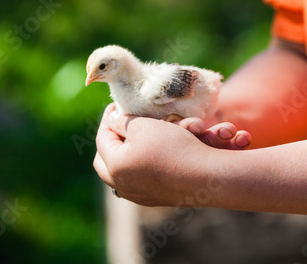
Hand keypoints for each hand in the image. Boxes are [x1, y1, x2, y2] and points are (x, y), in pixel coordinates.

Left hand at [93, 104, 250, 205]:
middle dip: (110, 140)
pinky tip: (147, 156)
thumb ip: (123, 123)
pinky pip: (137, 182)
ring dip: (123, 154)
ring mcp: (138, 195)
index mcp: (115, 165)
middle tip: (118, 125)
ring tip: (131, 139)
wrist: (205, 176)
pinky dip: (138, 167)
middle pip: (104, 161)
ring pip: (120, 173)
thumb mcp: (144, 126)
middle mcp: (122, 185)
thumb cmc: (173, 147)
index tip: (116, 106)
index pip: (102, 138)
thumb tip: (113, 122)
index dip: (108, 119)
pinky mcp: (154, 199)